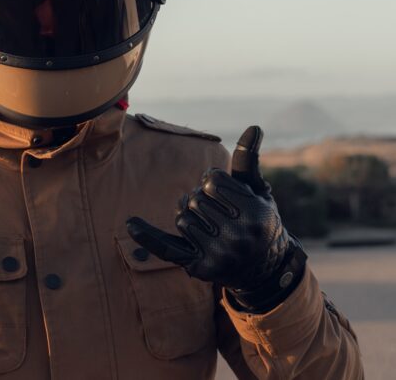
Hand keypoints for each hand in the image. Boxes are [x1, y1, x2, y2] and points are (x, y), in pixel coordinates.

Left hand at [126, 126, 304, 309]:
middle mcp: (237, 235)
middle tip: (217, 212)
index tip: (224, 192)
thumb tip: (253, 126)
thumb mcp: (257, 190)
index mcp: (253, 212)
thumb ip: (248, 160)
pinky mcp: (201, 268)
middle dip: (201, 199)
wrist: (264, 268)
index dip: (213, 181)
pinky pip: (167, 248)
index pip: (212, 180)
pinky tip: (131, 224)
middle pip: (195, 199)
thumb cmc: (258, 220)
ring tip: (209, 225)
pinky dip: (148, 236)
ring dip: (190, 216)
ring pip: (182, 219)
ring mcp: (218, 254)